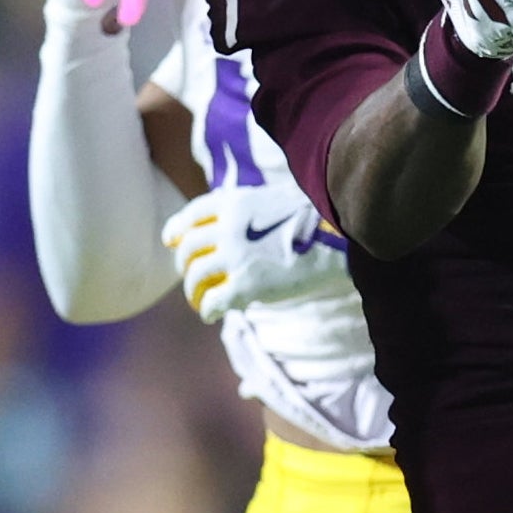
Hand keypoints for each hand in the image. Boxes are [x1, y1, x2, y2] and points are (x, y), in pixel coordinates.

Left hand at [162, 184, 347, 322]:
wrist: (341, 235)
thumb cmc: (320, 217)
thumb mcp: (280, 197)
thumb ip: (255, 209)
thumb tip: (247, 226)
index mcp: (236, 202)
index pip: (193, 214)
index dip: (178, 228)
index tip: (171, 240)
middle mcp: (228, 227)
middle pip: (188, 248)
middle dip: (185, 265)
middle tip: (192, 278)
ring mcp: (235, 256)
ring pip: (194, 276)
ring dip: (193, 292)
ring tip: (200, 301)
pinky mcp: (246, 285)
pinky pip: (212, 301)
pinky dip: (207, 310)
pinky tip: (212, 315)